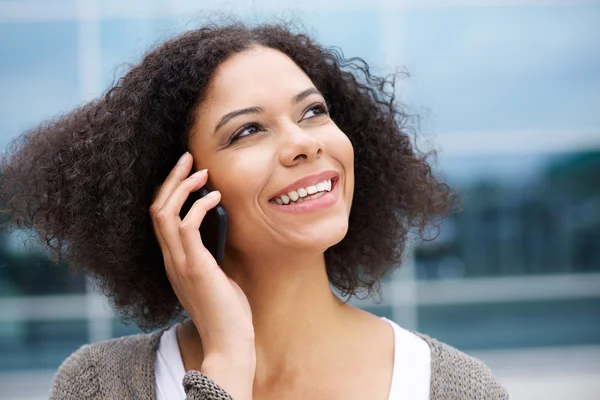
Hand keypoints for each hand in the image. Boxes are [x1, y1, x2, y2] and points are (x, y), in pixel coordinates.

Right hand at [150, 152, 254, 397]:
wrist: (229, 339)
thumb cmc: (228, 308)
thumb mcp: (216, 273)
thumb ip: (211, 251)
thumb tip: (221, 226)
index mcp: (174, 259)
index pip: (160, 217)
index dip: (169, 190)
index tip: (188, 171)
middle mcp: (170, 258)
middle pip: (156, 208)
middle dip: (171, 179)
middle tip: (187, 157)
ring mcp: (179, 262)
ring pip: (164, 213)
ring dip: (181, 187)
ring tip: (201, 170)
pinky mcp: (194, 267)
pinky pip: (186, 226)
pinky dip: (198, 206)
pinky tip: (215, 197)